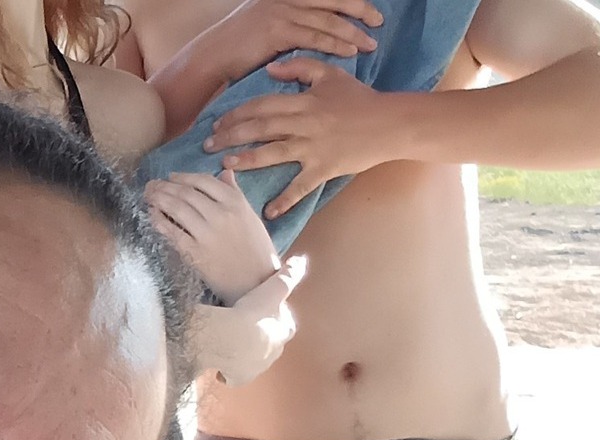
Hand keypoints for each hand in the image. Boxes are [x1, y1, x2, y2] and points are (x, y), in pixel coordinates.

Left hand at [146, 170, 279, 303]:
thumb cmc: (256, 249)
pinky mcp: (195, 253)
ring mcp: (206, 233)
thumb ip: (236, 193)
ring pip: (176, 208)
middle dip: (164, 186)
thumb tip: (225, 172)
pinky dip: (158, 220)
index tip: (171, 177)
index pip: (203, 181)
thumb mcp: (250, 216)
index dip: (183, 177)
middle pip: (186, 193)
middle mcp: (221, 214)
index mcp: (236, 203)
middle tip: (151, 185)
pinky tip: (151, 214)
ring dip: (158, 198)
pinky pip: (171, 232)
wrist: (256, 282)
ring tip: (149, 196)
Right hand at [196, 256, 305, 386]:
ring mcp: (257, 367)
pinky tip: (220, 367)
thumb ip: (288, 275)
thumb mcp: (273, 290)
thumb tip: (302, 259)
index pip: (286, 324)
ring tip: (230, 345)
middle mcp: (274, 352)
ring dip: (245, 355)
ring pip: (253, 360)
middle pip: (270, 344)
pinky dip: (229, 373)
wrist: (229, 339)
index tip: (264, 312)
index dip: (277, 318)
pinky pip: (234, 376)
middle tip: (246, 327)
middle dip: (261, 338)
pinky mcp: (239, 377)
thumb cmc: (253, 314)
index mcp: (283, 331)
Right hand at [205, 0, 381, 83]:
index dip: (350, 1)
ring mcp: (281, 13)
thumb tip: (318, 28)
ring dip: (351, 32)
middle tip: (378, 22)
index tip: (369, 11)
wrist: (213, 56)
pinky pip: (313, 37)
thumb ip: (292, 21)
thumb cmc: (239, 46)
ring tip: (368, 43)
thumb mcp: (267, 23)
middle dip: (359, 10)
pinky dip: (334, 44)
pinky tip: (349, 52)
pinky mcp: (277, 32)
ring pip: (326, 20)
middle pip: (331, 1)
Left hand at [206, 57, 389, 217]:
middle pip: (259, 129)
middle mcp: (303, 124)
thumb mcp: (330, 75)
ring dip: (246, 160)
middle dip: (230, 137)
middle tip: (208, 147)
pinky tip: (268, 212)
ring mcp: (313, 148)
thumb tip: (270, 70)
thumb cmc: (360, 99)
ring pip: (272, 154)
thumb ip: (300, 68)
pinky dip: (285, 201)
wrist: (391, 123)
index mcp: (303, 102)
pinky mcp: (324, 168)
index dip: (236, 114)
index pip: (261, 106)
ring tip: (225, 167)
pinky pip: (300, 187)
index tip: (217, 123)